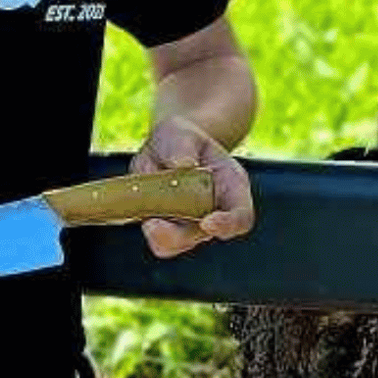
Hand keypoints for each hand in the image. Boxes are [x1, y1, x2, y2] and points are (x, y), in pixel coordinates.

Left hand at [133, 117, 254, 258]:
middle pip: (203, 236)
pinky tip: (136, 211)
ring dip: (158, 235)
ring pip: (176, 243)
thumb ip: (183, 145)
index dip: (228, 224)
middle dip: (177, 236)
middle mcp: (213, 212)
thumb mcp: (182, 133)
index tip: (207, 223)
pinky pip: (157, 238)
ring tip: (143, 217)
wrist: (166, 148)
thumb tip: (183, 163)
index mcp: (231, 188)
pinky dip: (145, 228)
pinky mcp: (166, 227)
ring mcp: (190, 223)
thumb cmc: (182, 139)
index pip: (241, 217)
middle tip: (152, 225)